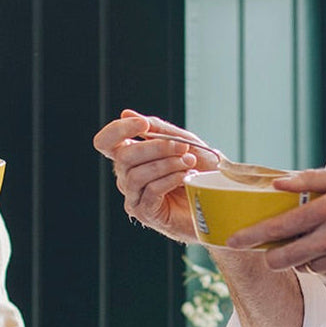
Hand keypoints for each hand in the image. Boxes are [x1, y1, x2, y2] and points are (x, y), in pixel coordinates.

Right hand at [92, 109, 218, 241]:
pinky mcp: (146, 213)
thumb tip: (126, 113)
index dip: (118, 130)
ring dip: (167, 165)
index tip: (143, 125)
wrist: (220, 197)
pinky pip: (150, 191)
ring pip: (136, 175)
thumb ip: (157, 129)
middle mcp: (127, 177)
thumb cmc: (200, 171)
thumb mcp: (182, 142)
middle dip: (156, 148)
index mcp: (131, 157)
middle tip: (183, 148)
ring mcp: (134, 197)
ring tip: (188, 163)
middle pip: (124, 157)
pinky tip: (186, 178)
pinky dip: (170, 180)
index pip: (106, 143)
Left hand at [226, 168, 325, 281]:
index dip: (254, 235)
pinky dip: (325, 264)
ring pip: (306, 265)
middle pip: (286, 256)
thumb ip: (311, 180)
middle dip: (271, 256)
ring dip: (302, 258)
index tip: (233, 241)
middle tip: (265, 253)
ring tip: (320, 241)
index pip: (282, 225)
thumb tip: (277, 183)